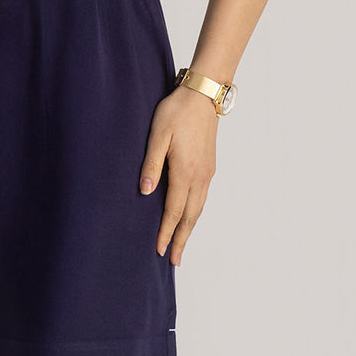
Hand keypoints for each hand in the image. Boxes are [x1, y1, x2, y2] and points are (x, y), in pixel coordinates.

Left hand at [138, 83, 218, 265]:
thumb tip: (145, 192)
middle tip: (174, 260)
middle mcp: (199, 176)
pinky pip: (203, 197)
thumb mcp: (157, 134)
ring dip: (189, 228)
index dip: (166, 232)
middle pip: (190, 216)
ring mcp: (207, 172)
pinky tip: (190, 215)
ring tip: (181, 243)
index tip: (160, 251)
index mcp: (184, 171)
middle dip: (181, 239)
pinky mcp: (210, 166)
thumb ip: (151, 164)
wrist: (203, 95)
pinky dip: (195, 213)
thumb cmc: (176, 111)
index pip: (173, 210)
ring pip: (198, 208)